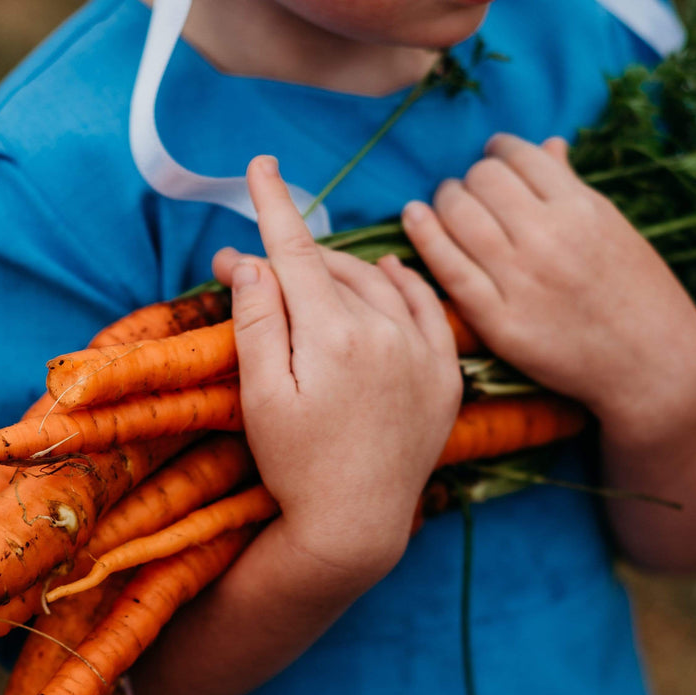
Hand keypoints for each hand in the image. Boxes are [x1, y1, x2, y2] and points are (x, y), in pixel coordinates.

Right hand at [213, 155, 461, 582]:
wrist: (356, 527)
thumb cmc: (295, 467)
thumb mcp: (260, 397)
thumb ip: (257, 321)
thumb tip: (249, 259)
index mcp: (333, 334)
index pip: (296, 252)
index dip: (274, 205)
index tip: (261, 165)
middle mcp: (386, 332)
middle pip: (333, 268)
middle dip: (292, 258)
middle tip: (253, 266)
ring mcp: (423, 352)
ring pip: (378, 283)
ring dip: (343, 272)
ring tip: (309, 281)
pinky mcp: (446, 375)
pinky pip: (428, 308)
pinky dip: (404, 285)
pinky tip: (388, 274)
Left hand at [403, 134, 695, 451]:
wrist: (650, 364)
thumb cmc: (638, 294)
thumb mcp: (615, 229)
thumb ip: (573, 188)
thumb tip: (547, 145)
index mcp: (582, 208)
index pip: (521, 157)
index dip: (499, 151)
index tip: (493, 159)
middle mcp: (548, 238)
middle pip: (483, 182)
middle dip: (470, 179)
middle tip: (466, 190)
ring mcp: (521, 280)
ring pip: (459, 217)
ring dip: (444, 201)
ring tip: (443, 205)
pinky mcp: (499, 321)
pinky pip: (449, 269)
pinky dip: (424, 237)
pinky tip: (413, 218)